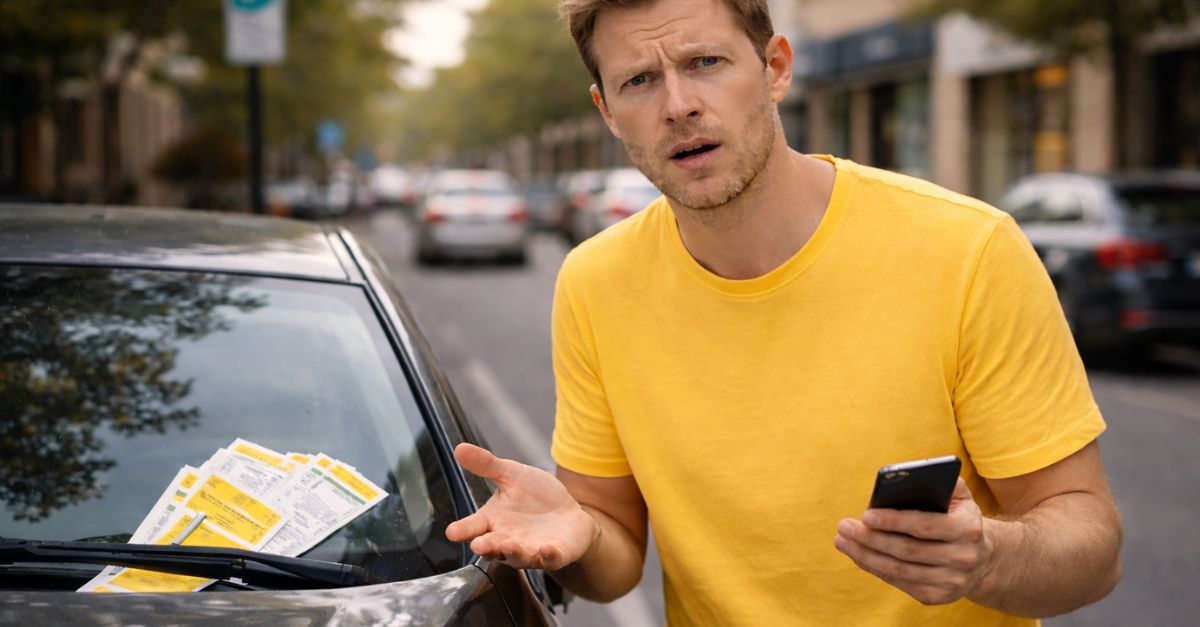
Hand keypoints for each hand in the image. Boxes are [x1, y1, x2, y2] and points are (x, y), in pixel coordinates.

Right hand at [445, 443, 599, 569]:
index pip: (474, 527)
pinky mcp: (554, 555)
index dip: (463, 530)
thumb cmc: (536, 497)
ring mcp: (530, 550)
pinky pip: (550, 558)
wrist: (569, 513)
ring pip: (518, 556)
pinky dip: (548, 555)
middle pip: (493, 547)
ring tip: (509, 545)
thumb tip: (459, 448)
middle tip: (478, 545)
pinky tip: (546, 548)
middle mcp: (508, 540)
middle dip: (486, 546)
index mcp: (493, 521)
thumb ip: (487, 466)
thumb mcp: (512, 475)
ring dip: (513, 552)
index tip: (452, 532)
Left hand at [834, 478, 993, 604]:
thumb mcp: (960, 496)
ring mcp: (951, 581)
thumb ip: (941, 480)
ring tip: (842, 540)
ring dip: (865, 555)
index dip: (893, 521)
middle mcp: (963, 558)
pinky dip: (875, 568)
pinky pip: (900, 583)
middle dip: (870, 538)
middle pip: (906, 550)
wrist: (983, 558)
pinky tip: (858, 555)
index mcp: (968, 529)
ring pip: (899, 570)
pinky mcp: (938, 596)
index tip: (866, 515)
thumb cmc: (958, 517)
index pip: (924, 526)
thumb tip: (907, 475)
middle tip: (844, 526)